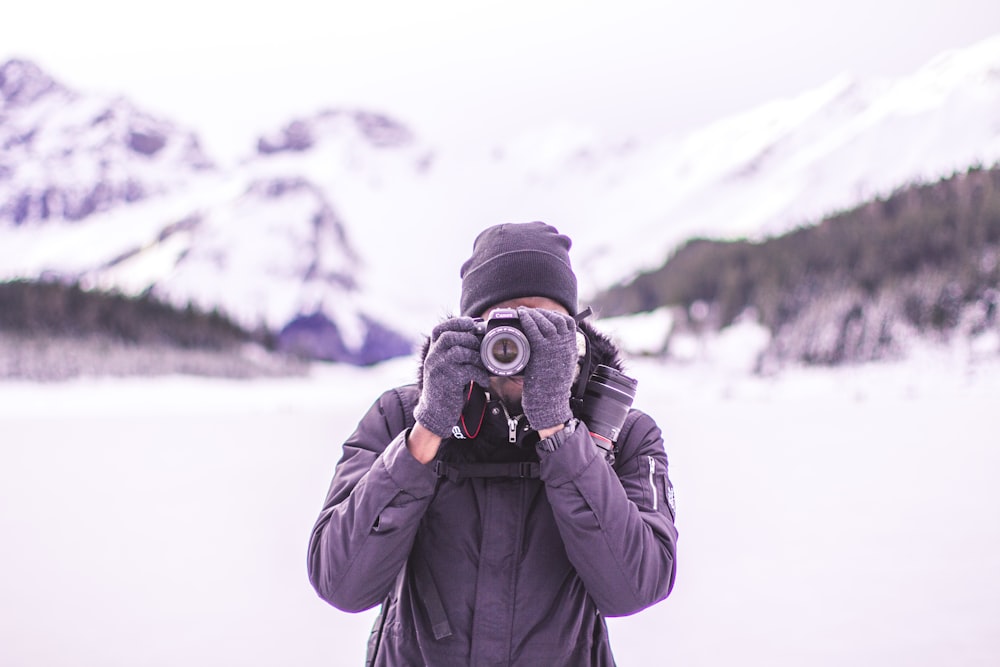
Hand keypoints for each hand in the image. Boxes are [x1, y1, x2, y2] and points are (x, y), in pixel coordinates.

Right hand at [414, 317, 490, 438]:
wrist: (435, 412)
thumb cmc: (446, 386)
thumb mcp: (445, 365)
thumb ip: (455, 350)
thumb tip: (477, 333)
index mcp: (432, 351)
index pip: (440, 329)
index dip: (456, 322)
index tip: (471, 323)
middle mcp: (432, 357)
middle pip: (449, 337)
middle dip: (469, 339)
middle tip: (480, 348)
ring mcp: (439, 369)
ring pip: (460, 352)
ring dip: (477, 357)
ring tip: (484, 365)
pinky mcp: (448, 381)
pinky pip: (468, 370)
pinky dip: (480, 374)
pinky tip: (484, 381)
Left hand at [517, 307, 577, 429]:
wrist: (550, 405)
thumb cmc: (552, 389)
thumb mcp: (561, 367)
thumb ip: (558, 353)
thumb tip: (548, 343)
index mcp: (571, 348)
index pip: (568, 322)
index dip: (555, 315)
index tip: (545, 314)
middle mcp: (565, 345)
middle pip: (555, 318)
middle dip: (541, 312)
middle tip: (529, 311)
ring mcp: (554, 347)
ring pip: (544, 321)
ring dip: (532, 314)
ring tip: (522, 312)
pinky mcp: (542, 351)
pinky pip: (534, 329)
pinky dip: (527, 320)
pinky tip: (521, 316)